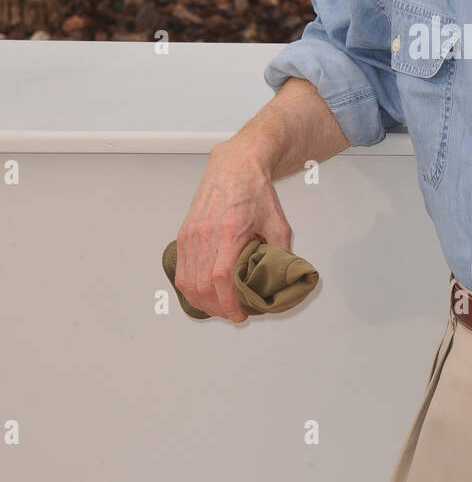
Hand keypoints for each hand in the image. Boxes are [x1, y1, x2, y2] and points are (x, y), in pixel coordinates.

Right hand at [174, 142, 293, 322]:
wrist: (235, 166)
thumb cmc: (255, 190)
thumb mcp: (279, 222)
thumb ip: (281, 252)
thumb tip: (280, 278)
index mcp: (229, 231)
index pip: (220, 279)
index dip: (228, 304)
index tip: (240, 316)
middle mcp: (204, 234)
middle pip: (200, 286)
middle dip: (217, 309)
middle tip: (233, 314)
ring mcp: (190, 235)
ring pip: (187, 282)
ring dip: (202, 302)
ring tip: (219, 307)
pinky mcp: (183, 234)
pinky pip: (181, 270)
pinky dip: (190, 288)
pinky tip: (204, 293)